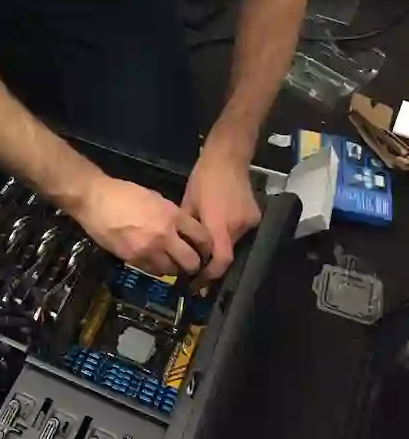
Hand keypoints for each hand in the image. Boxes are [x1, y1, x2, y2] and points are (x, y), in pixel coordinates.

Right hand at [73, 175, 211, 275]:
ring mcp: (148, 250)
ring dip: (174, 267)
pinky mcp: (133, 259)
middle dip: (193, 263)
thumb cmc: (124, 193)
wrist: (94, 200)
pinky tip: (153, 260)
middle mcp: (164, 235)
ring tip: (170, 261)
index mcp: (172, 215)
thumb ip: (171, 215)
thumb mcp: (155, 198)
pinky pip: (153, 271)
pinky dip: (156, 268)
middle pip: (191, 261)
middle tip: (190, 261)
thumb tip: (182, 229)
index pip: (202, 237)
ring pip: (172, 270)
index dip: (206, 246)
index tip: (204, 249)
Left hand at [182, 149, 260, 279]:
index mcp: (219, 224)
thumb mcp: (188, 203)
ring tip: (209, 240)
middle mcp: (238, 227)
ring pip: (235, 244)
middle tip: (199, 263)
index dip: (210, 275)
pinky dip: (231, 233)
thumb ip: (188, 228)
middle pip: (227, 253)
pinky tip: (222, 225)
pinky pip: (242, 232)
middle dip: (213, 259)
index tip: (199, 281)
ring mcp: (250, 222)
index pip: (221, 261)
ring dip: (222, 245)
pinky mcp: (257, 217)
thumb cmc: (203, 178)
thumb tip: (181, 246)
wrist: (228, 158)